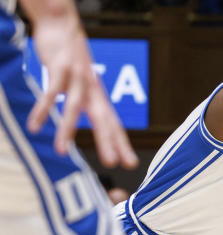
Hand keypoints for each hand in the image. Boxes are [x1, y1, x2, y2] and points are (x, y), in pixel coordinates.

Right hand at [28, 13, 136, 167]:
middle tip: (112, 162)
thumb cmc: (73, 61)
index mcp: (99, 97)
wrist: (62, 26)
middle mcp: (92, 90)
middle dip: (108, 141)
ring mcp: (77, 78)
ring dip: (67, 129)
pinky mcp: (59, 68)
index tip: (130, 163)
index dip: (122, 143)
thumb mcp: (86, 84)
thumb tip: (101, 123)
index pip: (114, 124)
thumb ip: (91, 103)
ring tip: (61, 151)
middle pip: (102, 119)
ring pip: (74, 107)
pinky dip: (42, 109)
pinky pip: (50, 92)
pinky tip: (34, 126)